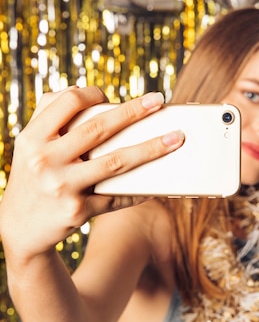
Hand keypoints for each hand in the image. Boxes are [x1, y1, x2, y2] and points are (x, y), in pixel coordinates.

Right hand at [0, 86, 183, 259]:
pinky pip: (117, 196)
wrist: (19, 228)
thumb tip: (92, 95)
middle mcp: (45, 160)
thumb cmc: (33, 176)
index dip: (93, 93)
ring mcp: (63, 187)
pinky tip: (158, 183)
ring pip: (116, 161)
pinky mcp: (78, 211)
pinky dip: (140, 189)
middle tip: (159, 100)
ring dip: (152, 148)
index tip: (110, 95)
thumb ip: (51, 115)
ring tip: (176, 138)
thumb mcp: (30, 145)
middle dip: (134, 111)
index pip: (68, 102)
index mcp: (33, 138)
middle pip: (99, 128)